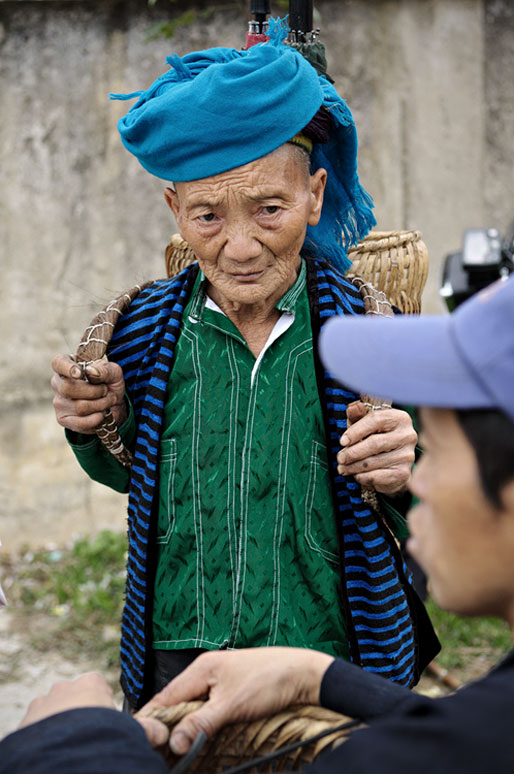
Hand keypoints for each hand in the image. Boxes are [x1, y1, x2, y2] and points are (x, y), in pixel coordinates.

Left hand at [17, 672, 168, 745]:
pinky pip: (37, 728)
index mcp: (91, 682)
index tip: (104, 726)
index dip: (102, 707)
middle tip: (87, 738)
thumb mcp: (127, 729)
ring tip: (69, 747)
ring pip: (53, 713)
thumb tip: (162, 733)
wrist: (64, 752)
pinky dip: (44, 737)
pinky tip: (55, 751)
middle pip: (74, 698)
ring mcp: (43, 702)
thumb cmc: (99, 735)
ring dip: (59, 727)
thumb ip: (145, 728)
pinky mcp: (26, 720)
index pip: (98, 688)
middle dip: (78, 715)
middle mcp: (65, 686)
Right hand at [51, 355, 126, 433]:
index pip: (58, 363)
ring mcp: (59, 402)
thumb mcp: (113, 372)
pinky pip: (80, 422)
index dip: (67, 368)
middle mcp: (58, 383)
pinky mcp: (63, 419)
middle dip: (94, 391)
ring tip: (108, 401)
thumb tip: (91, 372)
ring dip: (101, 405)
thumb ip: (104, 369)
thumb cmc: (109, 383)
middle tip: (106, 391)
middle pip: (68, 388)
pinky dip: (96, 418)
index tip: (80, 373)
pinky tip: (101, 413)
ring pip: (79, 407)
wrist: (114, 405)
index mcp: (66, 365)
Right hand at [137, 647, 333, 753]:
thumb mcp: (232, 706)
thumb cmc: (269, 681)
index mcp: (201, 669)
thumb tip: (173, 742)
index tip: (142, 740)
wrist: (304, 674)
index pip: (166, 697)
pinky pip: (208, 708)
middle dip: (169, 726)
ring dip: (187, 727)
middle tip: (161, 752)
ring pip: (193, 707)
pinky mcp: (232, 690)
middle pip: (177, 702)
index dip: (152, 719)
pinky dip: (202, 723)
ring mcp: (220, 680)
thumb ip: (201, 723)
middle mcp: (206, 672)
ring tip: (177, 749)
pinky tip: (201, 738)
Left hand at [337, 402, 416, 495]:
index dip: (356, 431)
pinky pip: (376, 476)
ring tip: (342, 468)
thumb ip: (358, 415)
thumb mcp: (365, 424)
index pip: (375, 420)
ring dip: (353, 467)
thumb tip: (352, 407)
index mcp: (400, 418)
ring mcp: (407, 456)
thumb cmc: (376, 438)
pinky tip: (356, 475)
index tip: (342, 441)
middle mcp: (408, 436)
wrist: (392, 465)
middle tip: (340, 458)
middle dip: (352, 452)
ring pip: (373, 462)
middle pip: (374, 443)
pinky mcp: (403, 474)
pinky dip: (362, 477)